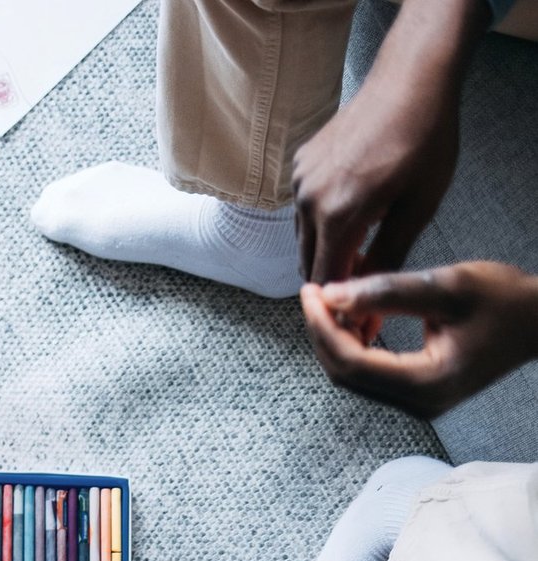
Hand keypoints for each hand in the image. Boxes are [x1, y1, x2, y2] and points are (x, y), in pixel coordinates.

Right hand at [290, 71, 457, 283]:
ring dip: (326, 248)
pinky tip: (352, 208)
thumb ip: (388, 257)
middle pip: (307, 262)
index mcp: (337, 215)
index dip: (341, 304)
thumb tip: (369, 301)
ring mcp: (300, 180)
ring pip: (304, 236)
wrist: (410, 81)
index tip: (359, 315)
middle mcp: (308, 200)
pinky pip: (304, 207)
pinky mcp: (300, 164)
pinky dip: (322, 219)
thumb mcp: (419, 207)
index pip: (325, 280)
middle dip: (332, 280)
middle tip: (363, 284)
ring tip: (361, 246)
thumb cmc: (424, 140)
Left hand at [300, 261, 537, 418]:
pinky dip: (354, 345)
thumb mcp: (446, 286)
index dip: (322, 326)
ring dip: (335, 339)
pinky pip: (370, 373)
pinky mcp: (418, 392)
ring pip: (353, 376)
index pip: (351, 362)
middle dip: (322, 332)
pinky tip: (352, 315)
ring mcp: (418, 402)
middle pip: (345, 374)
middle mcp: (419, 403)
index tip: (310, 291)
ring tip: (329, 300)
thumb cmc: (505, 299)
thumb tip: (330, 296)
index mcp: (427, 383)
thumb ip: (386, 292)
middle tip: (313, 293)